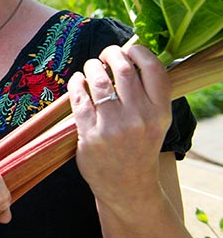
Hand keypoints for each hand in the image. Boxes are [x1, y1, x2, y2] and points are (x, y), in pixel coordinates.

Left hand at [67, 43, 171, 210]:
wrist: (129, 187)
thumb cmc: (139, 148)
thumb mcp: (155, 123)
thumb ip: (146, 95)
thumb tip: (128, 58)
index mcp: (160, 112)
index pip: (154, 69)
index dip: (140, 52)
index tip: (130, 50)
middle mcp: (140, 118)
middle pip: (123, 70)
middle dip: (111, 54)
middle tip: (105, 55)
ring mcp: (114, 127)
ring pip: (98, 81)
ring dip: (91, 67)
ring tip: (91, 68)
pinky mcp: (90, 135)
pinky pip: (79, 99)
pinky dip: (76, 83)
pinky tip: (77, 81)